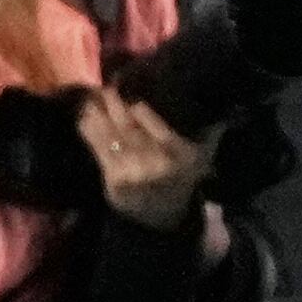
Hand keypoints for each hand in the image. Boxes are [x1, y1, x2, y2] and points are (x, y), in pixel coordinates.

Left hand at [76, 88, 214, 229]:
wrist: (161, 217)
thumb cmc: (182, 179)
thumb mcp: (202, 157)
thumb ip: (208, 131)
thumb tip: (216, 103)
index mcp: (182, 158)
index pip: (161, 130)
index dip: (143, 111)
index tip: (134, 89)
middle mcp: (157, 166)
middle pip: (131, 128)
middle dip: (115, 103)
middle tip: (109, 84)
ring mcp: (133, 173)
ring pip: (111, 135)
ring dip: (98, 112)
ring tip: (92, 93)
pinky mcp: (113, 180)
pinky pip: (98, 149)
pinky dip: (89, 129)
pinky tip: (85, 114)